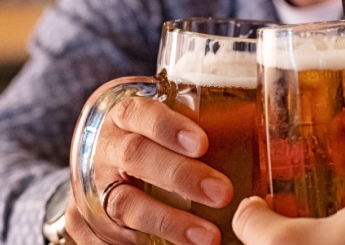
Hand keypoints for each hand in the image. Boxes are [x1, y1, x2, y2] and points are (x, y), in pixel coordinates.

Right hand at [67, 77, 232, 244]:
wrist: (96, 155)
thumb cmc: (148, 133)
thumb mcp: (163, 116)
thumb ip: (200, 120)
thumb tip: (262, 127)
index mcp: (123, 114)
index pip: (141, 113)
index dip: (169, 128)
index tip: (202, 143)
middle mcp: (103, 147)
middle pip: (135, 157)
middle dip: (179, 176)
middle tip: (222, 192)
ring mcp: (89, 185)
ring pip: (124, 204)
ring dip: (167, 222)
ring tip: (208, 236)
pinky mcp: (82, 220)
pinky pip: (105, 237)